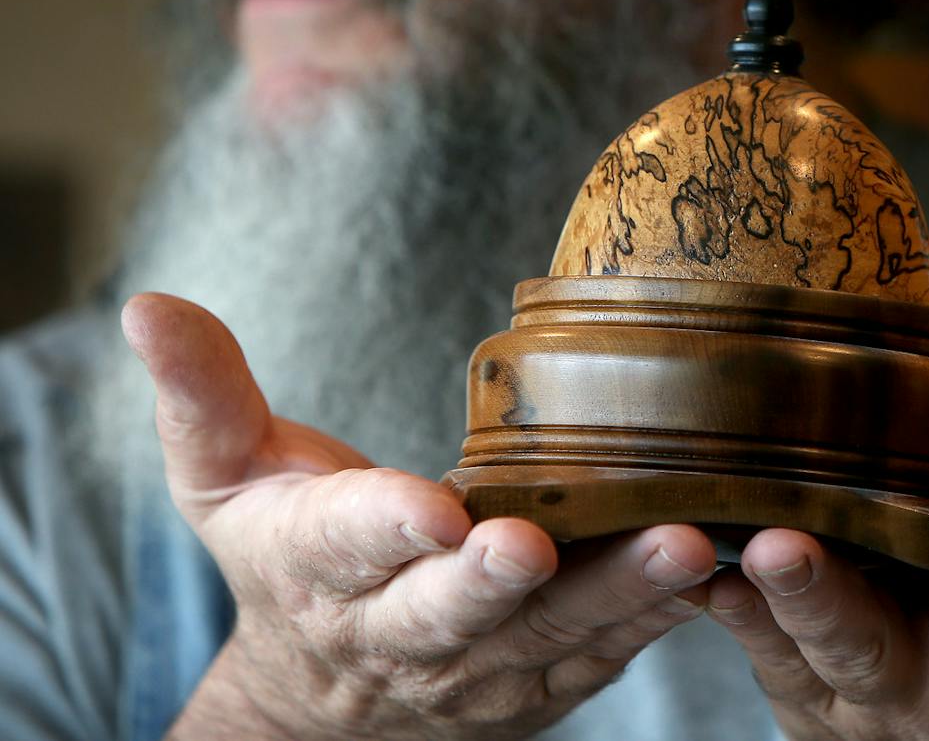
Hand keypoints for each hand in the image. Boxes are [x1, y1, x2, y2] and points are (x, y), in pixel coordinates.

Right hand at [122, 293, 716, 740]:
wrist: (324, 694)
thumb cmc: (283, 553)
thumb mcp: (224, 477)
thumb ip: (201, 392)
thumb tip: (145, 303)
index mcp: (319, 567)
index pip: (348, 543)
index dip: (388, 526)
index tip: (433, 507)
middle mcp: (398, 630)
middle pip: (447, 610)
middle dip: (491, 582)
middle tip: (536, 545)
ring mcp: (478, 667)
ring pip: (550, 636)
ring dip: (617, 596)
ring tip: (683, 546)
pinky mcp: (542, 680)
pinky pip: (603, 654)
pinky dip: (656, 619)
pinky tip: (714, 568)